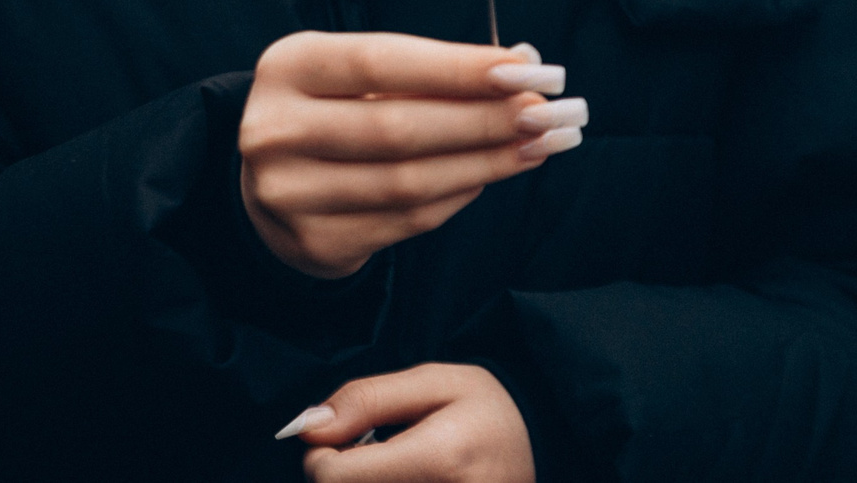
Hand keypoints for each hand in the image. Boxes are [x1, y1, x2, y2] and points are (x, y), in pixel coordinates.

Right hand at [239, 32, 582, 278]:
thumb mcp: (355, 76)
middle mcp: (275, 129)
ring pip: (408, 181)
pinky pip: (406, 221)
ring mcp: (289, 193)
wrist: (268, 185)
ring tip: (537, 146)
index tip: (525, 70)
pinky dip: (458, 196)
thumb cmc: (330, 113)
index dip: (456, 67)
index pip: (380, 62)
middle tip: (546, 114)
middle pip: (398, 127)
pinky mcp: (315, 242)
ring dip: (485, 164)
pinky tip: (488, 175)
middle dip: (483, 120)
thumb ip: (426, 73)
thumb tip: (522, 68)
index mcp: (286, 68)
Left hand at [279, 363, 533, 481]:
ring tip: (394, 467)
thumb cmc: (488, 412)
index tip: (334, 438)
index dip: (320, 456)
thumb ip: (367, 400)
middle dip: (342, 474)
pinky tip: (405, 480)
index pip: (334, 479)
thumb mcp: (434, 382)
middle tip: (369, 451)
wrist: (547, 450)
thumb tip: (309, 427)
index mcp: (439, 459)